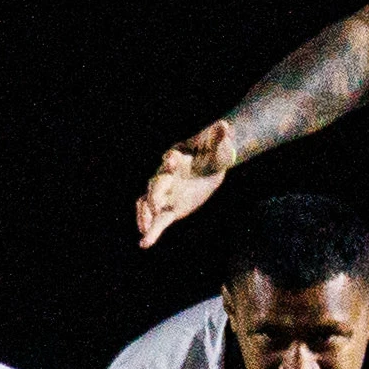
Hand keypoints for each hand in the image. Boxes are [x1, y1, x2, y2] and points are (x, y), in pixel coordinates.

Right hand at [135, 124, 234, 246]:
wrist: (212, 164)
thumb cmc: (213, 152)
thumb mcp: (219, 145)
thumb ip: (219, 136)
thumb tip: (224, 125)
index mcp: (177, 158)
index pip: (170, 159)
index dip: (171, 160)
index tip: (173, 160)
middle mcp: (166, 176)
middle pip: (156, 183)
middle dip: (155, 192)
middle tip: (156, 203)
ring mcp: (167, 193)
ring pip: (149, 203)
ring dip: (146, 214)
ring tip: (144, 229)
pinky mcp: (171, 208)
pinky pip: (159, 221)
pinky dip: (151, 232)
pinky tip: (144, 244)